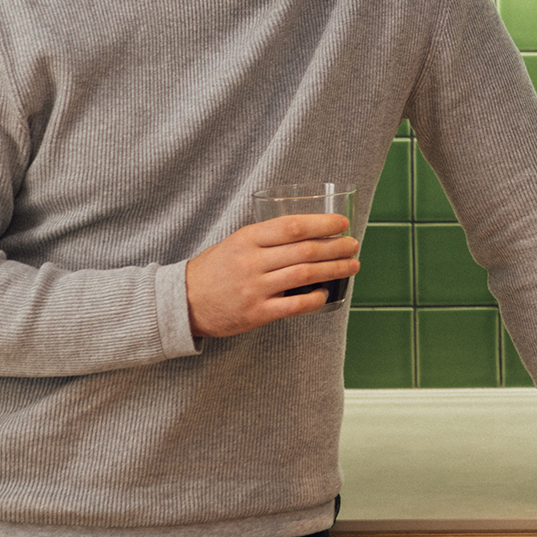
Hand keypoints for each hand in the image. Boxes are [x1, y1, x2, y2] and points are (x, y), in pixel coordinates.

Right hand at [184, 215, 360, 337]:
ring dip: (334, 269)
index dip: (322, 224)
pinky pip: (295, 306)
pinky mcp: (256, 313)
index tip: (342, 223)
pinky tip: (326, 292)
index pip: (292, 227)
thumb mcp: (234, 243)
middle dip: (336, 247)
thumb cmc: (213, 270)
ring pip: (304, 275)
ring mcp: (255, 289)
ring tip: (352, 265)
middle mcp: (252, 262)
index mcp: (246, 239)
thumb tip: (307, 233)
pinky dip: (315, 298)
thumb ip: (265, 239)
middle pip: (304, 251)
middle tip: (354, 245)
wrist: (182, 303)